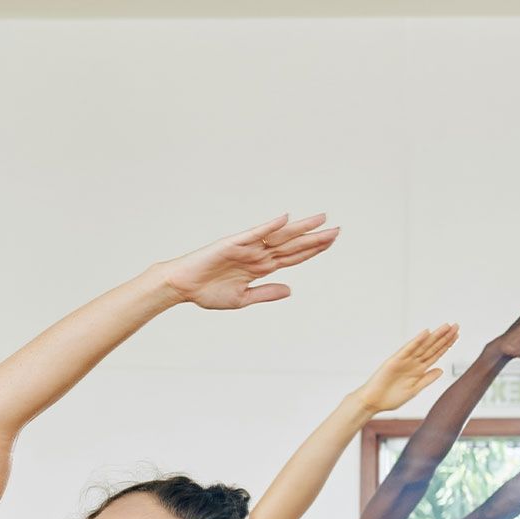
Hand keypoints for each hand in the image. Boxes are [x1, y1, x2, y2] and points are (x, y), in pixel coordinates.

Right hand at [155, 214, 339, 308]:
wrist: (182, 288)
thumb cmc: (207, 292)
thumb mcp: (243, 298)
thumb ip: (266, 293)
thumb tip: (290, 290)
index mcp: (261, 268)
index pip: (294, 257)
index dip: (313, 250)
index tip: (331, 242)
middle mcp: (257, 255)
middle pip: (292, 245)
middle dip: (315, 238)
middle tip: (338, 229)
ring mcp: (246, 248)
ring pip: (279, 237)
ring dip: (300, 229)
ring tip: (321, 220)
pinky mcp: (232, 244)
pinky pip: (254, 234)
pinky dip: (269, 226)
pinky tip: (285, 219)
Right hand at [354, 323, 460, 412]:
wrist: (373, 402)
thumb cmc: (391, 397)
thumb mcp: (414, 390)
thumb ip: (427, 379)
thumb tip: (441, 370)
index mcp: (419, 370)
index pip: (436, 354)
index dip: (446, 345)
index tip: (456, 336)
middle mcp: (413, 362)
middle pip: (432, 347)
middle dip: (444, 337)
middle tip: (456, 326)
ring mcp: (404, 360)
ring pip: (423, 346)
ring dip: (434, 336)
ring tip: (446, 326)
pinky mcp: (394, 361)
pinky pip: (407, 349)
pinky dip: (416, 341)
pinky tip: (426, 333)